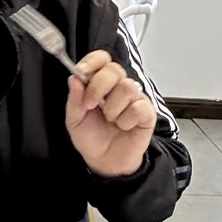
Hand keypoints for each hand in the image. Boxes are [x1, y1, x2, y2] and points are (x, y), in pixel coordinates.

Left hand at [65, 50, 155, 178]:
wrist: (104, 162)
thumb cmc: (92, 139)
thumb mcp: (74, 120)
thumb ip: (74, 99)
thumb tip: (74, 78)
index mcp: (100, 83)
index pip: (101, 59)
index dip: (92, 62)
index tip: (82, 72)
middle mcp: (118, 87)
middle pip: (114, 69)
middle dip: (98, 87)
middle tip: (91, 105)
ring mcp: (134, 98)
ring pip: (127, 87)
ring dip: (113, 108)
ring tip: (110, 120)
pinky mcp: (147, 112)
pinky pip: (138, 107)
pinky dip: (126, 120)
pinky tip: (123, 126)